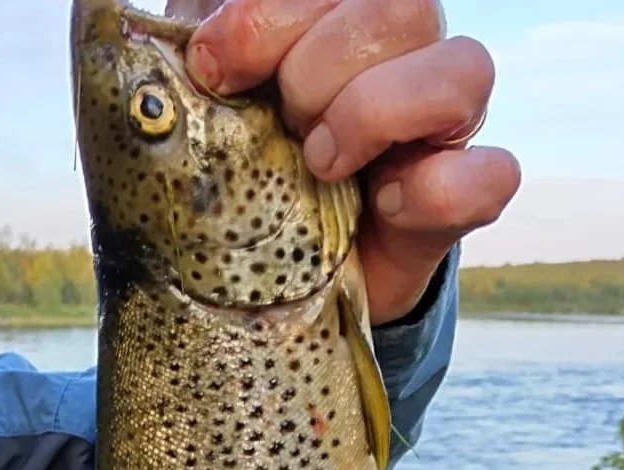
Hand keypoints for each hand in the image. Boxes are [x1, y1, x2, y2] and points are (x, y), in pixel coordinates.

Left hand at [166, 0, 519, 324]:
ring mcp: (440, 130)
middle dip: (317, 65)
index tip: (213, 66)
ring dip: (374, 114)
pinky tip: (380, 206)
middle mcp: (399, 60)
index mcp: (332, 23)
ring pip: (463, 71)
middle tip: (278, 124)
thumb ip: (189, 56)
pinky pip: (491, 176)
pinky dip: (435, 189)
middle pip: (403, 4)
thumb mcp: (196, 114)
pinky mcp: (458, 202)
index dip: (268, 11)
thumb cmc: (228, 183)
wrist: (264, 286)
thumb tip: (131, 16)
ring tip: (319, 164)